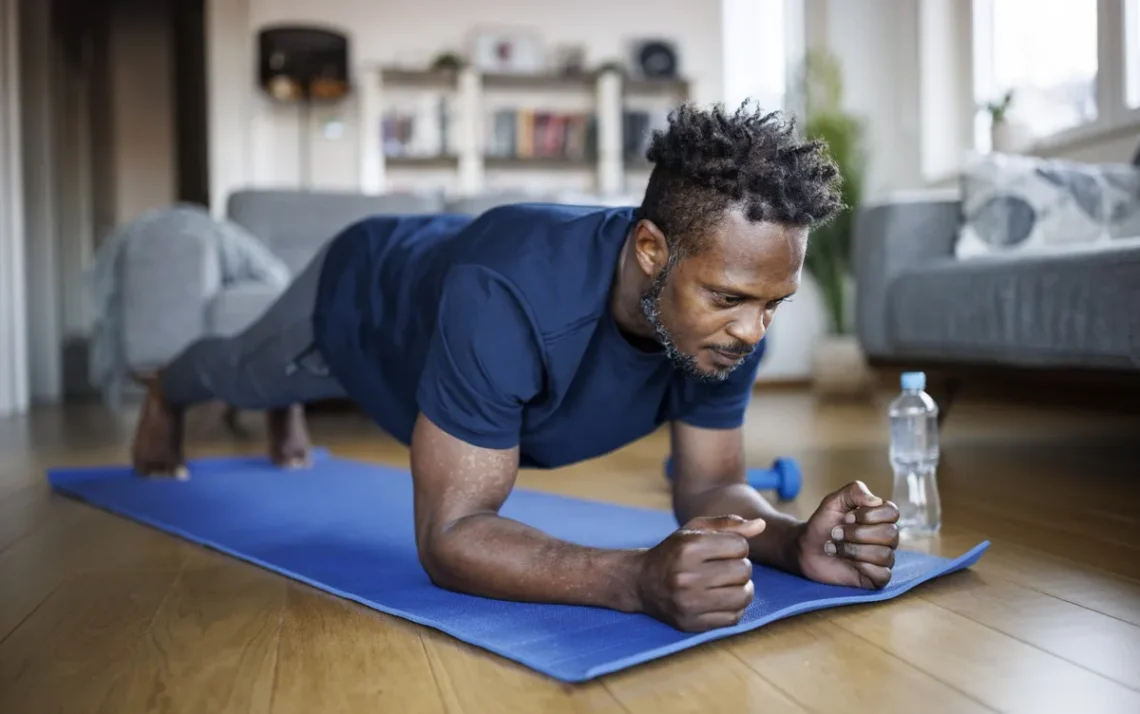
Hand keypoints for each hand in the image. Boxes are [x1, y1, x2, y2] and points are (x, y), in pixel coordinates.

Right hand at [635, 515, 765, 631]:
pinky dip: (735, 608)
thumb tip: (761, 525)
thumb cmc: (674, 551)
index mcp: (688, 547)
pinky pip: (734, 618)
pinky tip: (722, 599)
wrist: (641, 582)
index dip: (737, 546)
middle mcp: (687, 575)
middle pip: (744, 570)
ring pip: (743, 596)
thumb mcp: (694, 530)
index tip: (724, 550)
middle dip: (740, 567)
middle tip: (725, 567)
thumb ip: (728, 525)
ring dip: (743, 589)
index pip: (740, 546)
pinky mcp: (692, 623)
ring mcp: (688, 602)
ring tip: (729, 584)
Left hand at [794, 481, 899, 588]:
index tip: (847, 517)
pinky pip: (883, 575)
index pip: (892, 513)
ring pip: (885, 555)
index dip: (868, 515)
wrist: (806, 548)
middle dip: (857, 533)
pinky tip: (847, 563)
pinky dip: (862, 567)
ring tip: (836, 548)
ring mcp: (883, 558)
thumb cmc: (823, 524)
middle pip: (890, 534)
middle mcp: (886, 538)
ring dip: (854, 550)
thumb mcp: (834, 501)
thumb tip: (876, 500)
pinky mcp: (876, 578)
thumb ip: (854, 491)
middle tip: (836, 533)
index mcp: (881, 518)